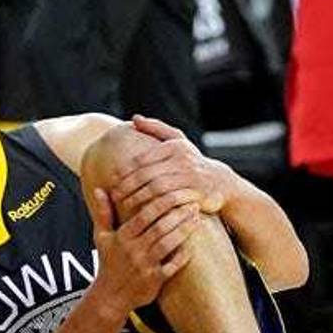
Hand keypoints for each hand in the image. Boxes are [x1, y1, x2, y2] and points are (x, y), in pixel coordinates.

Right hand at [89, 187, 198, 313]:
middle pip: (159, 228)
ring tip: (197, 218)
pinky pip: (172, 266)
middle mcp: (133, 251)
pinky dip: (183, 256)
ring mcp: (144, 266)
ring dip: (184, 231)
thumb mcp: (102, 237)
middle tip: (193, 203)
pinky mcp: (154, 281)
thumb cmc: (109, 263)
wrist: (110, 296)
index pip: (144, 215)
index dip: (162, 203)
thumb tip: (100, 189)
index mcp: (122, 237)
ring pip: (167, 244)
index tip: (176, 193)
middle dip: (178, 214)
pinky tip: (193, 245)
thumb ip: (103, 212)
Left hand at [110, 115, 231, 217]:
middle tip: (114, 196)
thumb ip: (156, 128)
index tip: (111, 181)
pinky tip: (144, 213)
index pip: (142, 159)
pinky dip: (155, 207)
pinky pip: (171, 201)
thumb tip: (135, 118)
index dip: (125, 171)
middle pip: (147, 174)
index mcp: (174, 146)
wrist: (221, 182)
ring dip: (138, 198)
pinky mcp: (197, 194)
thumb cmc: (192, 162)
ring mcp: (190, 177)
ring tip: (124, 206)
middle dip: (128, 186)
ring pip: (157, 188)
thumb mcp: (178, 142)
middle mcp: (182, 159)